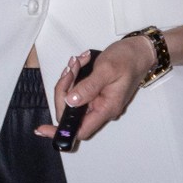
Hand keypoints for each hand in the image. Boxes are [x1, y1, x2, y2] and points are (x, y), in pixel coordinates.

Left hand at [34, 36, 155, 147]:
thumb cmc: (128, 59)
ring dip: (69, 81)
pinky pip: (77, 90)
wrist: (139, 51)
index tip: (42, 129)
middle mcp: (101, 108)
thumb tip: (70, 102)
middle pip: (70, 112)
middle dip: (64, 90)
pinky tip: (80, 65)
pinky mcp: (95, 93)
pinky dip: (74, 78)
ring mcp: (98, 101)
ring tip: (78, 63)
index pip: (80, 130)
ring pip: (72, 99)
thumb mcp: (106, 70)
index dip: (61, 131)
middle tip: (70, 71)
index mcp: (106, 108)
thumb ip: (88, 87)